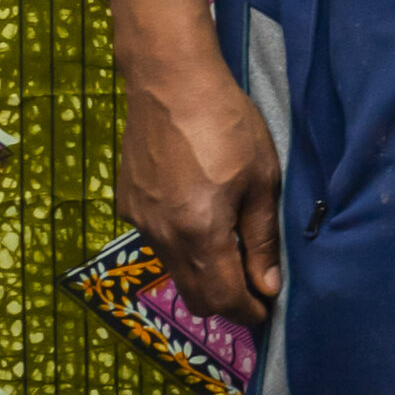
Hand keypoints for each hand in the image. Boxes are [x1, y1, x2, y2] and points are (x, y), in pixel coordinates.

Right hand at [115, 43, 281, 326]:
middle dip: (225, 301)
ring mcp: (140, 221)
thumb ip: (261, 239)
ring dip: (202, 273)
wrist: (170, 81)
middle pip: (194, 295)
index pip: (223, 299)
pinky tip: (198, 216)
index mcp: (201, 234)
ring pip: (174, 269)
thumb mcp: (261, 180)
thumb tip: (267, 286)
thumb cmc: (226, 124)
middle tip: (252, 288)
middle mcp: (163, 236)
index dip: (247, 313)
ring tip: (229, 249)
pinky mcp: (127, 203)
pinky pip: (157, 241)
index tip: (266, 311)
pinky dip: (180, 245)